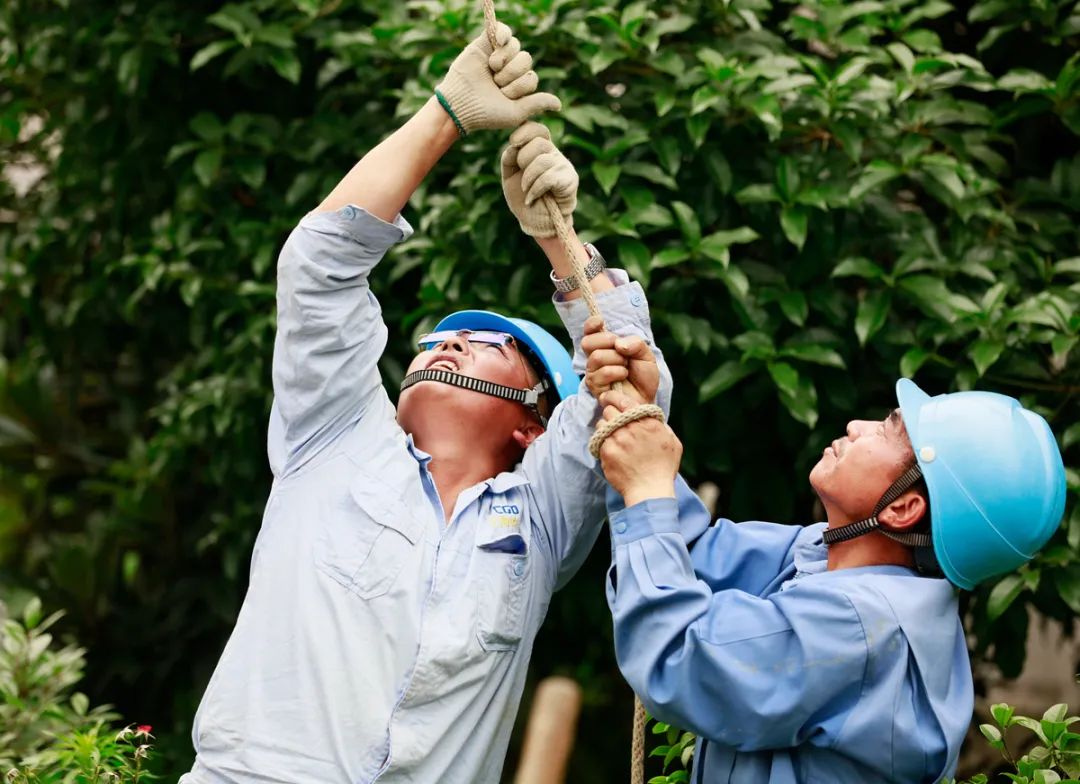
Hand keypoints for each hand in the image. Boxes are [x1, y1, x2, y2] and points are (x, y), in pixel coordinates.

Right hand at [435, 23, 560, 134]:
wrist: (459, 104)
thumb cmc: (486, 113)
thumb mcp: (516, 112)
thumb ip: (537, 104)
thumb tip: (559, 104)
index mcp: (518, 85)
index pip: (531, 77)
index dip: (520, 86)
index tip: (504, 96)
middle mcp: (509, 69)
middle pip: (526, 60)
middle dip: (513, 74)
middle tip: (496, 83)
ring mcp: (498, 55)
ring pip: (515, 46)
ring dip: (505, 60)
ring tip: (491, 69)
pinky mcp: (485, 43)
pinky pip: (503, 29)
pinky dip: (504, 33)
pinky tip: (498, 41)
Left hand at [501, 121, 577, 237]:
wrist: (536, 221)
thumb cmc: (524, 197)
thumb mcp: (509, 177)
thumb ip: (508, 159)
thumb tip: (513, 146)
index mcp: (540, 150)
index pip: (537, 130)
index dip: (525, 131)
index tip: (513, 142)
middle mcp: (554, 154)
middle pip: (539, 143)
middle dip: (523, 161)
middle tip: (522, 178)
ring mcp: (563, 166)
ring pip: (542, 161)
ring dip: (528, 179)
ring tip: (526, 191)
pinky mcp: (570, 180)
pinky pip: (548, 178)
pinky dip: (535, 190)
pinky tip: (531, 199)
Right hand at [581, 316, 658, 403]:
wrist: (646, 398)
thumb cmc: (643, 376)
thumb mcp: (646, 355)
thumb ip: (636, 344)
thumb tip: (619, 343)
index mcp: (605, 346)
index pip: (590, 331)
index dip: (591, 324)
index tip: (600, 321)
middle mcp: (595, 357)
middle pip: (587, 342)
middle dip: (607, 341)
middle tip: (623, 351)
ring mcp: (593, 372)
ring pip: (596, 357)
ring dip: (617, 360)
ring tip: (626, 368)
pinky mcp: (594, 386)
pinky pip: (602, 373)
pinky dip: (618, 372)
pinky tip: (623, 377)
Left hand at [597, 391, 680, 505]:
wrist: (650, 491)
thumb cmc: (663, 468)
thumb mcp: (672, 442)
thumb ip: (660, 425)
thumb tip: (650, 416)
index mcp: (648, 422)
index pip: (624, 400)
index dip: (613, 397)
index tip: (608, 398)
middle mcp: (632, 427)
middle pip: (610, 409)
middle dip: (610, 413)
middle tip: (612, 420)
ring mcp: (618, 439)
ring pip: (602, 423)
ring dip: (605, 428)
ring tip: (613, 438)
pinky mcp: (607, 451)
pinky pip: (598, 439)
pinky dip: (602, 442)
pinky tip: (611, 450)